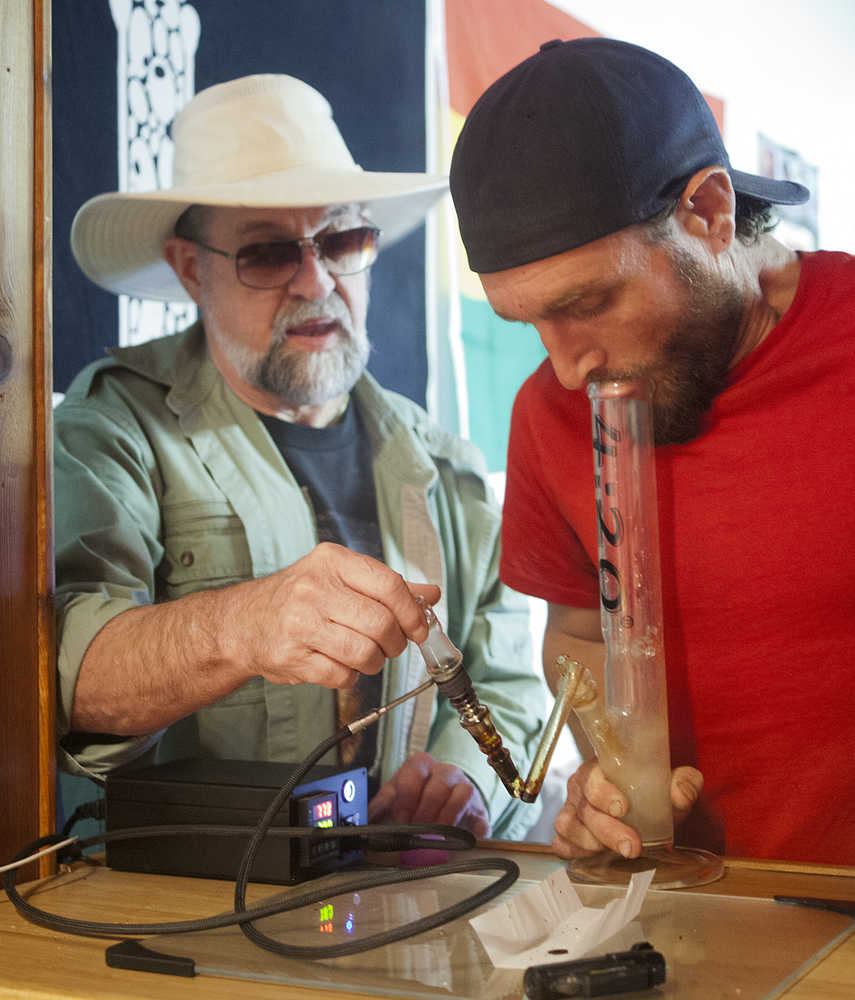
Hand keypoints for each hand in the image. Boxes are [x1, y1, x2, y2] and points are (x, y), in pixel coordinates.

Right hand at [222, 542, 439, 688]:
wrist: (243, 623)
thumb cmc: (298, 598)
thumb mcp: (340, 577)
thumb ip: (387, 586)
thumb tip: (431, 594)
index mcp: (332, 562)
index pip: (389, 585)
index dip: (412, 612)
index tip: (419, 628)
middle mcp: (314, 589)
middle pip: (381, 623)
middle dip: (395, 642)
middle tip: (391, 645)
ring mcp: (301, 623)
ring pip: (365, 653)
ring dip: (374, 662)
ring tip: (364, 655)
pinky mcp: (292, 657)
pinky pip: (341, 676)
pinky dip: (349, 675)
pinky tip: (338, 663)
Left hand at [368, 751, 491, 837]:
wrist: (449, 805)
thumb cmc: (418, 799)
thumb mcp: (396, 797)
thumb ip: (380, 805)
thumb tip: (361, 820)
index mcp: (422, 765)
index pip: (414, 770)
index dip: (406, 798)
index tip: (401, 819)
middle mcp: (446, 772)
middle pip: (437, 785)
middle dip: (424, 813)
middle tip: (416, 832)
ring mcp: (465, 788)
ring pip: (461, 794)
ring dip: (445, 820)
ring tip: (434, 837)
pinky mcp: (480, 810)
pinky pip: (481, 817)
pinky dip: (471, 831)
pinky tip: (461, 842)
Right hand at [552, 761, 702, 859]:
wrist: (646, 808)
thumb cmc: (653, 793)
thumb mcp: (673, 784)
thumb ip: (683, 782)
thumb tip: (680, 793)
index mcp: (599, 769)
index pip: (592, 778)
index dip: (603, 793)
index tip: (623, 808)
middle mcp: (580, 788)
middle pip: (584, 809)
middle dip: (607, 831)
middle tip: (632, 846)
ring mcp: (571, 811)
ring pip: (568, 827)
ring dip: (592, 843)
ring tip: (619, 851)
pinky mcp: (568, 834)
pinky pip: (561, 844)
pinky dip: (575, 852)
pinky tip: (596, 855)